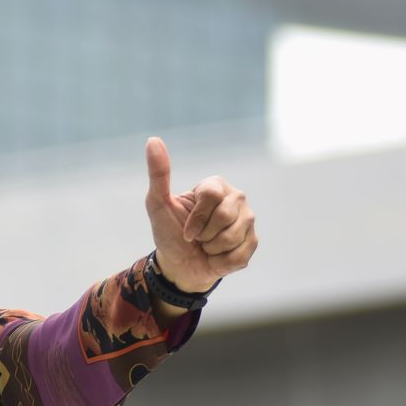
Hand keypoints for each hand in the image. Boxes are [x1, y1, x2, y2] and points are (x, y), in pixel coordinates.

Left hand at [143, 136, 257, 293]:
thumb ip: (158, 173)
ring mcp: (248, 220)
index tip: (186, 229)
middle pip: (224, 217)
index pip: (212, 196)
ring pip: (232, 237)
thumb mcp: (157, 203)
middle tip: (197, 237)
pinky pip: (238, 255)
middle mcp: (237, 198)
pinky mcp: (253, 242)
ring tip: (207, 245)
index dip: (196, 218)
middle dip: (203, 234)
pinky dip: (221, 261)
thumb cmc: (169, 232)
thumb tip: (153, 140)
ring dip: (211, 248)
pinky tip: (217, 256)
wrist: (179, 265)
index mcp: (216, 186)